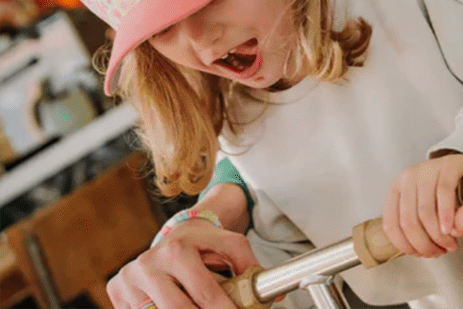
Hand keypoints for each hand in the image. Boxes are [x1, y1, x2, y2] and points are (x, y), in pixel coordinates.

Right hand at [106, 218, 259, 308]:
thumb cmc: (203, 242)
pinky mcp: (117, 290)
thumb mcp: (228, 242)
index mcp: (178, 249)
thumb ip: (247, 264)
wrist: (174, 232)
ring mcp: (130, 278)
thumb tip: (272, 295)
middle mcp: (149, 263)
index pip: (205, 294)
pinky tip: (177, 307)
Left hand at [383, 154, 462, 257]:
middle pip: (408, 221)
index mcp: (397, 188)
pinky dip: (447, 216)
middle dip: (424, 245)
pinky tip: (452, 229)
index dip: (406, 246)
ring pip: (424, 211)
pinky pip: (444, 192)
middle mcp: (409, 176)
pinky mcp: (448, 164)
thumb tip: (412, 251)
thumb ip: (414, 226)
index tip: (422, 255)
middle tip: (440, 252)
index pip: (391, 225)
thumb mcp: (425, 209)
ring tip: (450, 244)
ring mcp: (428, 168)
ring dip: (438, 236)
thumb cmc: (447, 197)